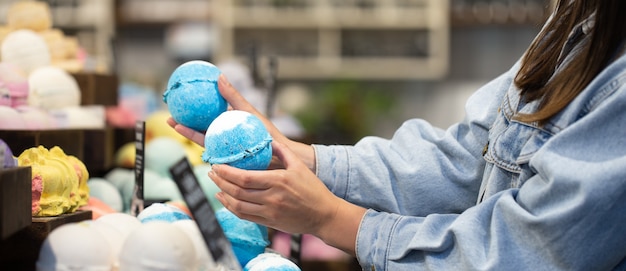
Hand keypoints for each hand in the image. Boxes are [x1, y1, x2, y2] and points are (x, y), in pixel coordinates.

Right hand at [168, 74, 315, 170]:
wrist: (281, 156)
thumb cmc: (267, 133)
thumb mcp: (249, 112)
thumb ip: (234, 97)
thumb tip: (219, 76)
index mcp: (226, 128)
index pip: (204, 120)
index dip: (190, 115)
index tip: (176, 106)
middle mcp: (223, 140)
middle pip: (199, 132)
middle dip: (183, 126)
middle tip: (169, 118)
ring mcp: (225, 152)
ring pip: (204, 143)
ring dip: (189, 136)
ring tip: (176, 127)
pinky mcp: (229, 164)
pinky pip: (214, 156)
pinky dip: (204, 151)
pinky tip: (196, 144)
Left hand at [210, 140, 365, 254]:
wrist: (323, 215)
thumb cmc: (313, 189)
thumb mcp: (300, 167)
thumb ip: (283, 152)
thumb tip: (268, 140)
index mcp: (278, 181)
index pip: (245, 177)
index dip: (227, 172)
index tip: (217, 165)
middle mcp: (272, 198)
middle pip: (237, 191)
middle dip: (220, 181)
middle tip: (212, 172)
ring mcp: (270, 212)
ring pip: (238, 205)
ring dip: (223, 195)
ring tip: (216, 185)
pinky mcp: (270, 222)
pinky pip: (244, 216)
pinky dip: (231, 208)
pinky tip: (225, 200)